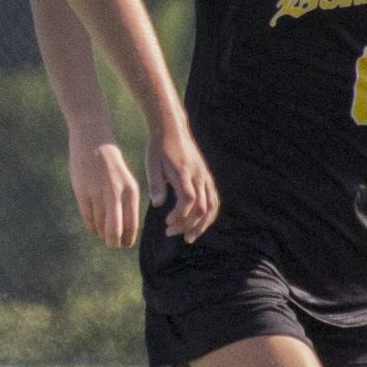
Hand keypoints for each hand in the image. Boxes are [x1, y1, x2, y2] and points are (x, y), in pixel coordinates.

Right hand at [68, 139, 140, 248]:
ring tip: (102, 234)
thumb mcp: (125, 181)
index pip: (131, 225)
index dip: (127, 240)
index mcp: (130, 191)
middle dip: (113, 243)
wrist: (93, 141)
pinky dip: (91, 226)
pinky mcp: (82, 191)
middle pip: (114, 230)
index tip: (123, 244)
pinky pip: (87, 216)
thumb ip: (125, 203)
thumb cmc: (111, 165)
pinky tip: (93, 228)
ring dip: (101, 233)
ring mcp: (97, 192)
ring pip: (99, 224)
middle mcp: (115, 193)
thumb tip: (124, 229)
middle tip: (112, 245)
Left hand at [146, 119, 218, 242]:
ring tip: (189, 237)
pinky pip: (214, 200)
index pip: (188, 201)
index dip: (180, 216)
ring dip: (202, 224)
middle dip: (188, 225)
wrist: (172, 129)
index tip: (166, 222)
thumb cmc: (158, 147)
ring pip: (212, 206)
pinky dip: (208, 215)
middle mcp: (199, 177)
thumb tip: (157, 205)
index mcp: (184, 174)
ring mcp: (205, 177)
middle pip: (202, 208)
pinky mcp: (207, 177)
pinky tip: (198, 224)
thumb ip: (156, 184)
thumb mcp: (152, 164)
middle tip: (170, 233)